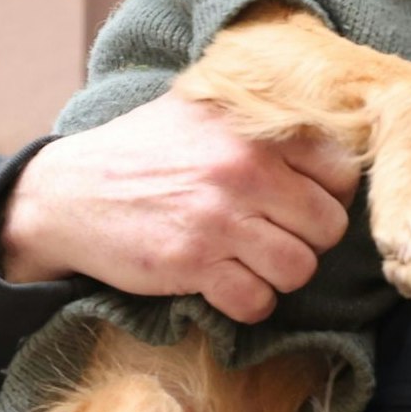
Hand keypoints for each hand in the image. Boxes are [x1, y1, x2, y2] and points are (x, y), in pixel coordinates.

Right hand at [0, 91, 358, 322]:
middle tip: (272, 237)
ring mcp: (219, 218)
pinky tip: (223, 285)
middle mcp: (243, 169)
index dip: (326, 195)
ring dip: (278, 276)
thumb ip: (258, 117)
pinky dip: (247, 304)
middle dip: (305, 240)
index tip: (298, 202)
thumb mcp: (199, 108)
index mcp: (253, 128)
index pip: (341, 172)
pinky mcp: (193, 264)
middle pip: (328, 227)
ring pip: (299, 269)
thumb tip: (327, 122)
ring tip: (248, 262)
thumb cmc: (141, 151)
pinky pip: (257, 302)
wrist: (69, 193)